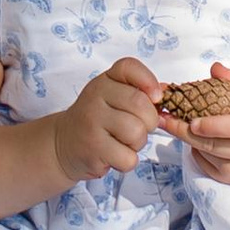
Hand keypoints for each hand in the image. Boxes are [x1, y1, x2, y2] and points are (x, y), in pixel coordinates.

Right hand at [53, 58, 163, 183]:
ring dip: (137, 143)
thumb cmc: (96, 120)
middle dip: (149, 121)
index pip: (129, 67)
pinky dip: (127, 161)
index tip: (156, 97)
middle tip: (138, 127)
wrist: (64, 143)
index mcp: (104, 81)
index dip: (148, 81)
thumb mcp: (111, 97)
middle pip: (141, 105)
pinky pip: (128, 157)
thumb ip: (137, 92)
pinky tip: (114, 155)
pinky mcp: (93, 148)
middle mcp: (95, 97)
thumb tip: (165, 95)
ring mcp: (92, 122)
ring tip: (123, 142)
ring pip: (137, 132)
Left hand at [180, 63, 229, 185]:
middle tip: (163, 116)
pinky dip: (195, 150)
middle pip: (214, 144)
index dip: (213, 126)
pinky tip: (193, 137)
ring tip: (171, 121)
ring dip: (187, 138)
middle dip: (184, 130)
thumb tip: (214, 68)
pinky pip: (205, 165)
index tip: (193, 121)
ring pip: (206, 155)